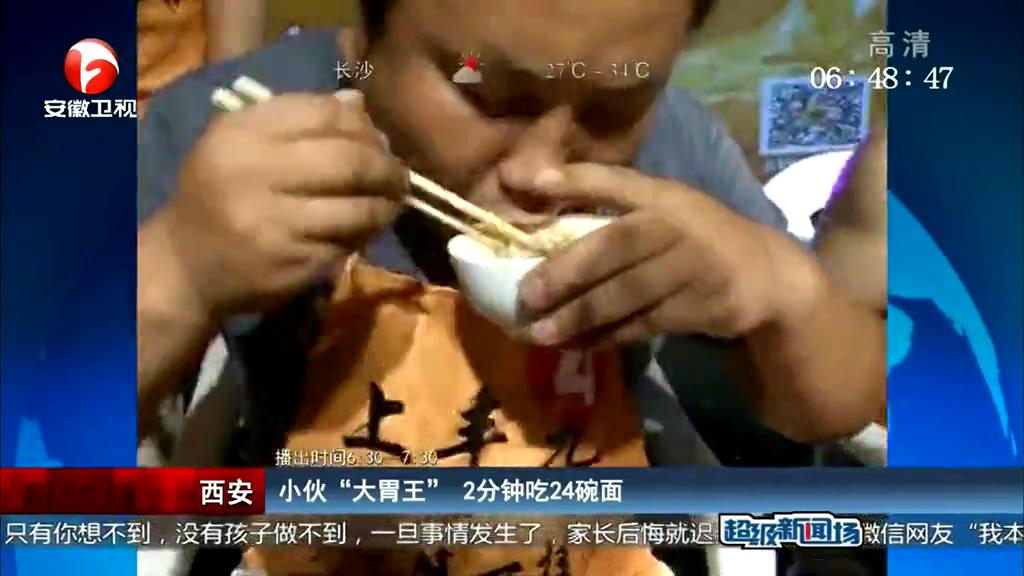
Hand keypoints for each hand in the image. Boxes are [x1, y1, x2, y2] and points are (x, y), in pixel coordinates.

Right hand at [158, 90, 405, 320]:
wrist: (185, 266)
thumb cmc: (217, 195)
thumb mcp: (239, 144)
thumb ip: (296, 118)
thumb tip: (358, 102)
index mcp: (242, 134)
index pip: (324, 114)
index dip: (363, 126)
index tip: (378, 139)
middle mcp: (255, 175)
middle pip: (348, 160)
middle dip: (386, 167)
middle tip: (399, 176)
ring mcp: (274, 224)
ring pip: (356, 208)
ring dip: (385, 205)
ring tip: (393, 203)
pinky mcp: (292, 265)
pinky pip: (345, 245)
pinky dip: (364, 237)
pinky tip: (366, 231)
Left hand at [517, 164, 819, 344]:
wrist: (764, 275)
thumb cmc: (694, 239)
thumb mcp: (660, 208)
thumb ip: (604, 201)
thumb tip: (530, 188)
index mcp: (663, 195)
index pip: (616, 180)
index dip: (574, 179)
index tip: (528, 181)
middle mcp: (678, 225)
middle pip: (616, 245)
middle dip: (568, 270)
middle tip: (526, 293)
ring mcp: (693, 268)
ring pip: (627, 293)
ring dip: (580, 315)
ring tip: (540, 333)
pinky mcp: (702, 306)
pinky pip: (644, 324)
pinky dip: (607, 337)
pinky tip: (575, 345)